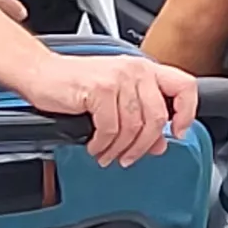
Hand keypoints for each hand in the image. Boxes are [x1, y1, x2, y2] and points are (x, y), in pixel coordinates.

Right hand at [24, 53, 197, 166]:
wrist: (40, 73)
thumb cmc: (76, 84)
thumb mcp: (116, 98)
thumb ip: (141, 117)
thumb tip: (159, 143)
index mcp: (145, 70)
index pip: (185, 87)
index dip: (187, 113)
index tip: (177, 132)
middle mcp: (136, 70)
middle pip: (157, 117)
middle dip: (143, 145)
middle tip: (129, 157)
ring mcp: (118, 78)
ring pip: (134, 126)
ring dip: (121, 149)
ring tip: (108, 154)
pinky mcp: (99, 89)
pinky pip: (111, 128)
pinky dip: (103, 144)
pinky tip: (96, 146)